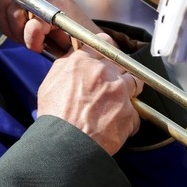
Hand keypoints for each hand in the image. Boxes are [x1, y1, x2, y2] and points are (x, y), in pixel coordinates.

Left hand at [0, 0, 101, 52]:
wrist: (85, 42)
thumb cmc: (52, 31)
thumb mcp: (25, 20)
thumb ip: (10, 13)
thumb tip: (11, 12)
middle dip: (10, 25)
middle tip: (26, 36)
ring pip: (16, 13)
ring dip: (23, 34)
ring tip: (38, 38)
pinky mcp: (59, 2)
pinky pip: (33, 23)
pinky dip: (35, 37)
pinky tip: (47, 38)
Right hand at [36, 34, 142, 154]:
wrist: (65, 144)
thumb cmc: (55, 117)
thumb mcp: (50, 83)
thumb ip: (66, 65)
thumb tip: (74, 57)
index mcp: (83, 62)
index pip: (102, 42)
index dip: (106, 50)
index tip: (107, 56)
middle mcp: (104, 72)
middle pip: (122, 62)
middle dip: (118, 72)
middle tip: (110, 84)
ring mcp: (119, 91)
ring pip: (134, 83)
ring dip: (127, 92)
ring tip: (115, 105)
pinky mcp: (129, 113)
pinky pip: (135, 114)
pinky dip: (128, 120)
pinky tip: (115, 127)